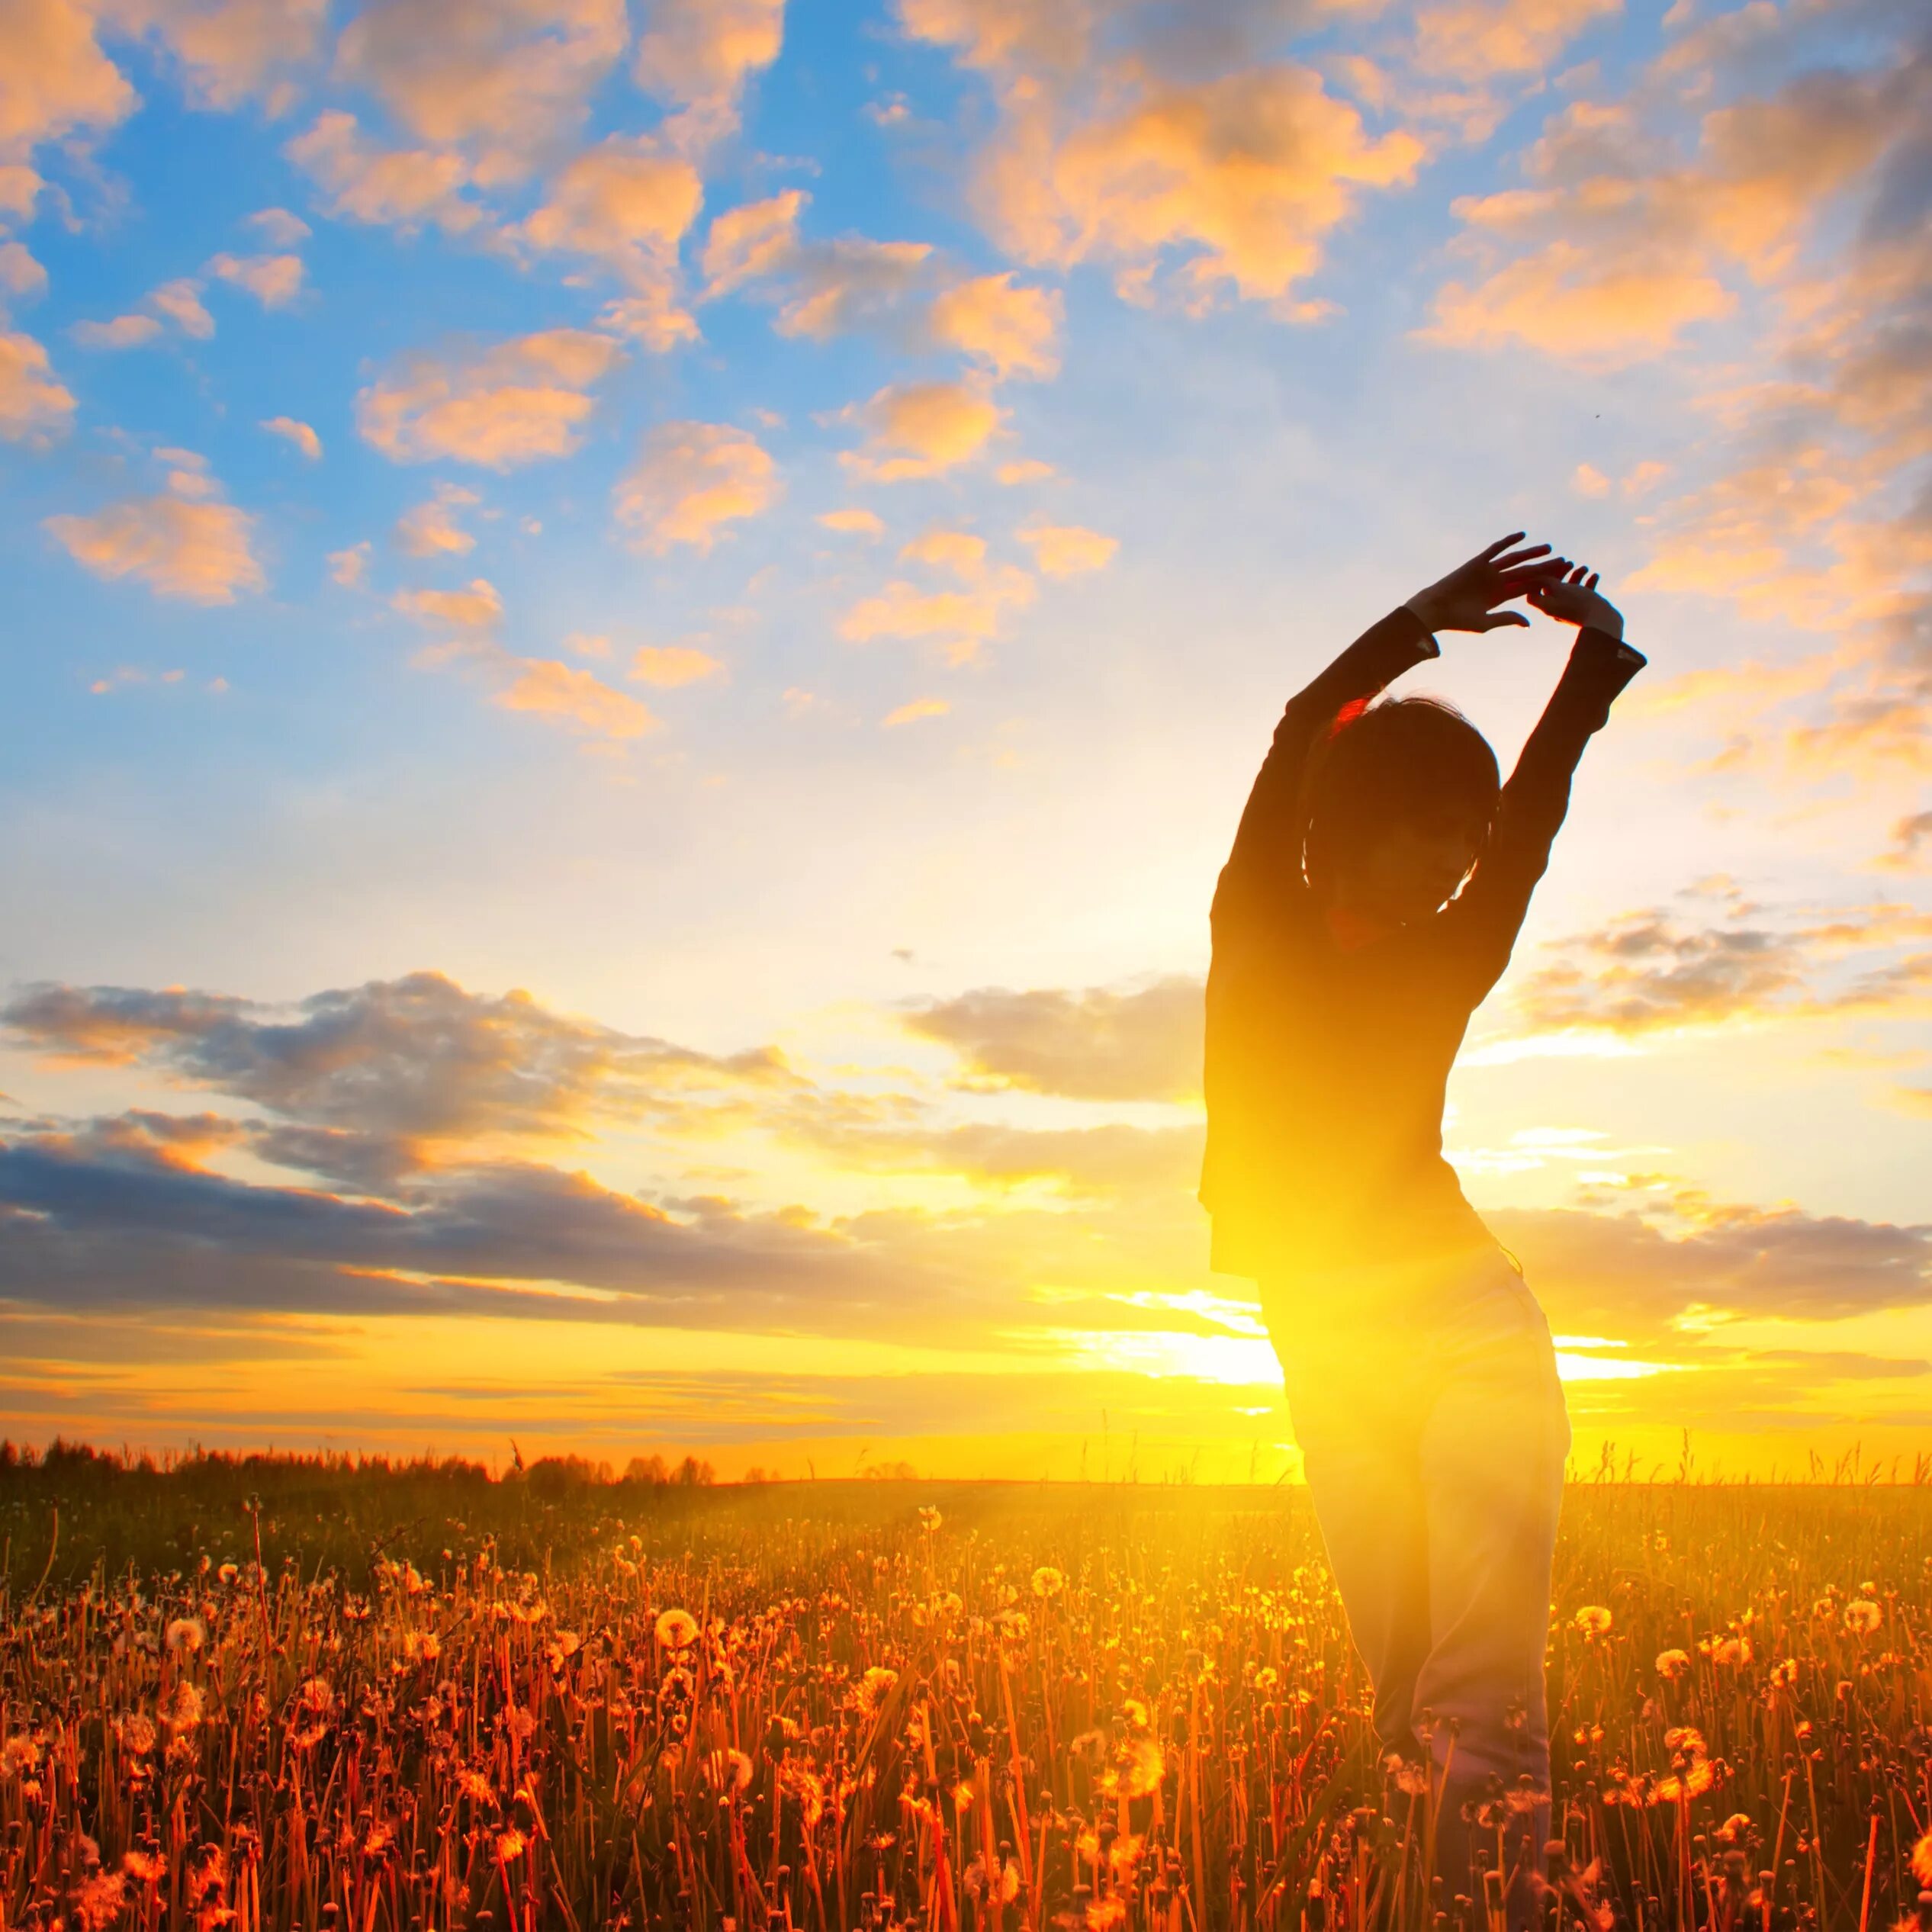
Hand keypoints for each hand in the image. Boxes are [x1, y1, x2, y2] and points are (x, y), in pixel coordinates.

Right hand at [1405, 534, 1572, 634]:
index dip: (1545, 583)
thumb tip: (1529, 622)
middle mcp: (1497, 582)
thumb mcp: (1486, 622)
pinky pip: (1495, 549)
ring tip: (1549, 548)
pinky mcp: (1478, 562)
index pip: (1528, 587)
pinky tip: (1522, 535)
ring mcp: (1488, 571)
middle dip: (1545, 567)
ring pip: (1515, 559)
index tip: (1563, 579)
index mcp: (1500, 597)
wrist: (1435, 609)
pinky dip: (1508, 541)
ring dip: (1531, 553)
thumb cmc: (1458, 621)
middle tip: (1565, 562)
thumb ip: (1507, 618)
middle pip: (1526, 572)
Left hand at [1527, 563, 1623, 637]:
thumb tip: (1539, 575)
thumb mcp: (1559, 588)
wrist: (1602, 622)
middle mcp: (1555, 609)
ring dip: (1576, 576)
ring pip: (1570, 590)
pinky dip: (1587, 583)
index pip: (1533, 593)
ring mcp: (1570, 610)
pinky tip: (1595, 575)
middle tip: (1570, 563)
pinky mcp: (1583, 610)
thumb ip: (1547, 580)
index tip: (1547, 569)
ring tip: (1585, 567)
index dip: (1537, 580)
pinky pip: (1583, 595)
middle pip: (1553, 589)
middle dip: (1561, 573)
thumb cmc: (1578, 604)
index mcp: (1546, 606)